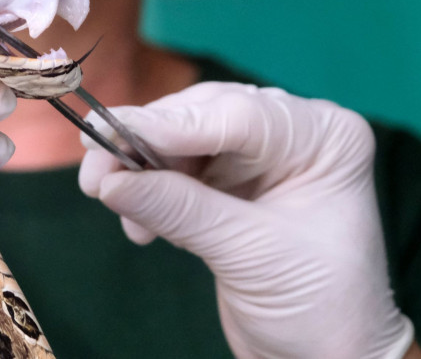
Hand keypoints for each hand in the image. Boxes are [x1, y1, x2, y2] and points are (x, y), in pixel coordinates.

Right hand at [79, 81, 415, 358]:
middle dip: (146, 141)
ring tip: (105, 195)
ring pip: (184, 139)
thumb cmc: (318, 306)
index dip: (172, 123)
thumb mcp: (251, 254)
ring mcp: (263, 158)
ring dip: (141, 167)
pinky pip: (179, 169)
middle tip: (96, 167)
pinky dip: (150, 191)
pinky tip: (139, 225)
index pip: (240, 114)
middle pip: (205, 116)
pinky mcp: (233, 184)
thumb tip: (112, 179)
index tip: (113, 132)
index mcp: (324, 136)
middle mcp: (296, 133)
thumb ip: (181, 210)